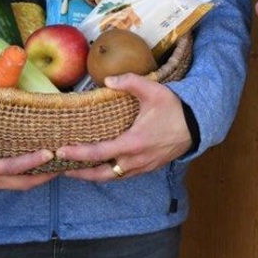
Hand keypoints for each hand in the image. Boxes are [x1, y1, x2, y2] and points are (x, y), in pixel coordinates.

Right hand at [0, 98, 58, 191]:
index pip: (8, 168)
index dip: (28, 163)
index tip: (48, 153)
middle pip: (21, 183)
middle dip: (45, 174)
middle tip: (66, 161)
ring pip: (20, 186)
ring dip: (41, 177)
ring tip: (62, 164)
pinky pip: (15, 183)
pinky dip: (30, 176)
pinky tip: (44, 165)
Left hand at [57, 74, 191, 181]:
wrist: (197, 125)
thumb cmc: (174, 108)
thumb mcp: (153, 90)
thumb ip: (130, 82)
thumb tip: (108, 80)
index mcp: (133, 143)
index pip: (99, 152)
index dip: (78, 153)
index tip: (61, 151)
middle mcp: (135, 160)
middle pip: (101, 174)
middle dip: (80, 173)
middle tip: (61, 169)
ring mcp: (142, 166)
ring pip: (112, 177)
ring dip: (93, 175)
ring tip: (76, 169)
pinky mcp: (147, 167)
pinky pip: (123, 175)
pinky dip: (108, 173)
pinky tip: (101, 166)